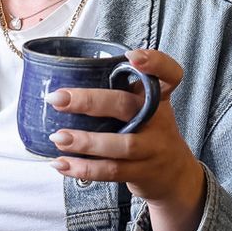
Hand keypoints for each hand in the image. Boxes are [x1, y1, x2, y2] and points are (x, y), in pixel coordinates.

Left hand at [47, 49, 206, 230]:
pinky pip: (112, 171)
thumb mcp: (144, 107)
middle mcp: (158, 119)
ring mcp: (153, 147)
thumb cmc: (148, 130)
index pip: (169, 73)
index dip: (155, 62)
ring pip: (120, 144)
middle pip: (127, 105)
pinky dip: (84, 169)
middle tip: (57, 99)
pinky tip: (61, 164)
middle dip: (90, 101)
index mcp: (158, 96)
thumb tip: (63, 78)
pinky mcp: (142, 171)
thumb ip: (118, 92)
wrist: (174, 174)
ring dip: (85, 141)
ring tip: (57, 137)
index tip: (132, 56)